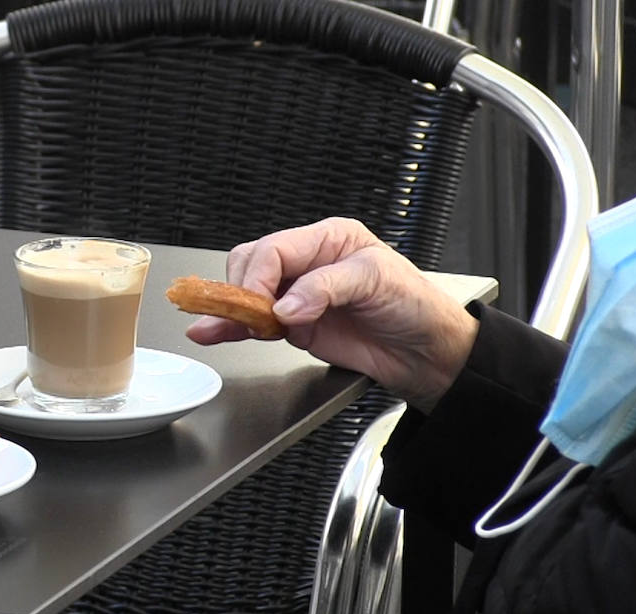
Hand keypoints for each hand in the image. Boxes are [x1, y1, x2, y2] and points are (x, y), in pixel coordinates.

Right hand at [185, 217, 478, 413]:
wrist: (425, 353)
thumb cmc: (413, 305)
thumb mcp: (377, 281)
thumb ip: (326, 288)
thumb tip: (284, 305)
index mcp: (328, 239)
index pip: (275, 249)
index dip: (260, 276)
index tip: (261, 304)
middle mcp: (307, 263)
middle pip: (251, 265)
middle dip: (242, 291)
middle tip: (252, 318)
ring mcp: (296, 296)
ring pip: (244, 293)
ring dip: (229, 310)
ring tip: (216, 327)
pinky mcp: (292, 326)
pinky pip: (251, 322)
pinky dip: (229, 327)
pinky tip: (210, 331)